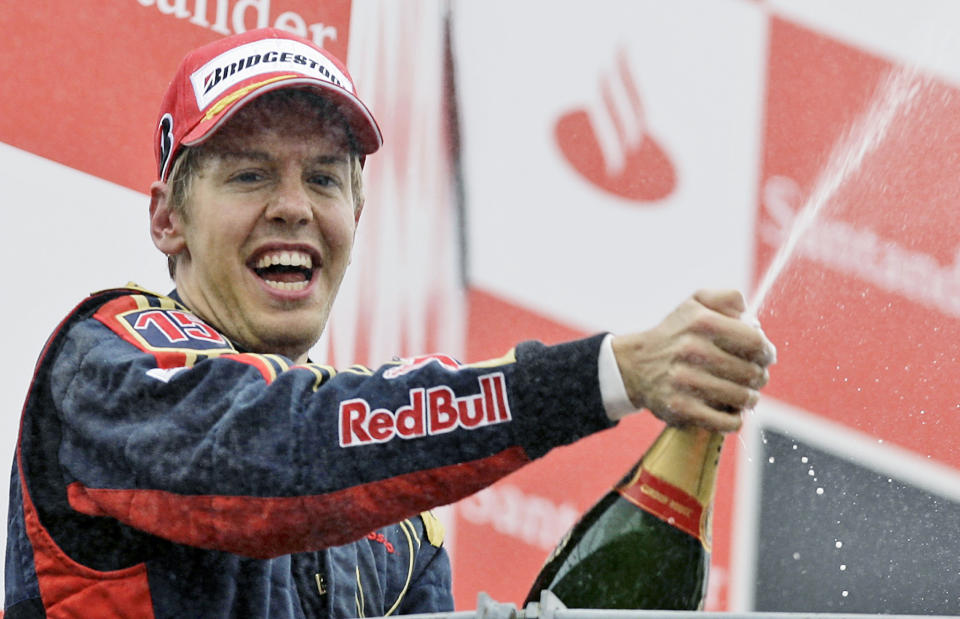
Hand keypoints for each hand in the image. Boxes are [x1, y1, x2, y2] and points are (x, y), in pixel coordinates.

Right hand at [612, 289, 775, 431]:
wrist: (634, 365)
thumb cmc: (675, 335)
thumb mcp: (695, 304)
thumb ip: (727, 298)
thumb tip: (753, 320)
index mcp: (701, 322)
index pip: (755, 342)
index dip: (766, 352)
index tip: (765, 357)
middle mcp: (692, 349)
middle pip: (752, 373)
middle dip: (759, 377)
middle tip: (753, 378)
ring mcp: (685, 381)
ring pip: (743, 398)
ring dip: (749, 399)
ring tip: (743, 394)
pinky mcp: (681, 408)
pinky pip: (726, 421)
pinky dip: (734, 419)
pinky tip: (729, 411)